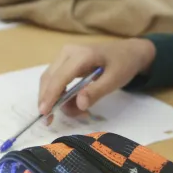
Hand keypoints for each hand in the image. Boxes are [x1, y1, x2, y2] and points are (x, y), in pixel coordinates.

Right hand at [38, 39, 155, 117]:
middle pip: (49, 78)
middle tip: (50, 121)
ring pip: (49, 80)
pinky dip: (60, 94)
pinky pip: (56, 79)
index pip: (60, 77)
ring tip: (75, 112)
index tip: (44, 113)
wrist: (127, 52)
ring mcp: (65, 55)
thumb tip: (79, 104)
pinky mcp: (65, 61)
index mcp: (81, 55)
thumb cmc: (123, 64)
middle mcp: (68, 52)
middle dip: (48, 100)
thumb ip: (96, 92)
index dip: (50, 95)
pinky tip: (72, 103)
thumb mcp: (115, 80)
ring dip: (55, 99)